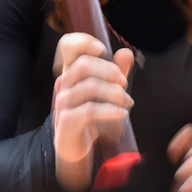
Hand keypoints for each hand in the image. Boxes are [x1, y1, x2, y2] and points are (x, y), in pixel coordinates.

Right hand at [51, 33, 134, 190]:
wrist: (77, 150)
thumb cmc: (92, 118)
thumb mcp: (108, 94)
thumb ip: (116, 73)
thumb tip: (126, 52)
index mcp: (72, 73)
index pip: (68, 47)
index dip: (83, 42)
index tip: (102, 49)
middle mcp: (64, 84)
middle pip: (83, 64)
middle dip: (109, 71)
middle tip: (124, 82)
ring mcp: (63, 103)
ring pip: (88, 87)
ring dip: (114, 93)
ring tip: (127, 102)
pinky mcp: (67, 121)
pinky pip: (89, 110)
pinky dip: (110, 110)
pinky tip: (123, 114)